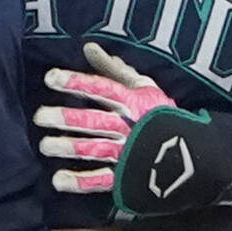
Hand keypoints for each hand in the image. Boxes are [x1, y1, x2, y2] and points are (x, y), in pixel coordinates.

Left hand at [35, 43, 176, 192]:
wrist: (191, 154)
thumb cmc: (161, 114)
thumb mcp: (143, 86)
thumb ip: (114, 69)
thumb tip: (88, 47)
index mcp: (131, 102)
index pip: (101, 89)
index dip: (76, 82)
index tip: (51, 78)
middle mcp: (126, 126)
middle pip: (93, 120)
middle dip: (65, 118)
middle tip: (40, 116)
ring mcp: (124, 153)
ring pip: (94, 149)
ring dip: (68, 147)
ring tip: (45, 146)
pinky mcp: (124, 177)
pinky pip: (101, 181)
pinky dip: (80, 182)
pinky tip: (58, 180)